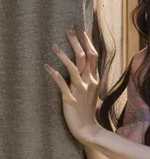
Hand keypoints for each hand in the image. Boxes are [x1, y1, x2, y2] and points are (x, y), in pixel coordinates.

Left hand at [44, 26, 100, 142]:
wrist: (88, 129)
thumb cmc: (88, 111)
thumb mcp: (92, 92)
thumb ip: (89, 79)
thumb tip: (85, 67)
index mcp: (94, 80)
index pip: (94, 56)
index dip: (88, 42)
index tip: (82, 30)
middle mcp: (89, 83)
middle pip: (85, 57)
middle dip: (77, 42)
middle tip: (69, 29)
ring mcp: (80, 91)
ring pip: (74, 68)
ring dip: (64, 56)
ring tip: (55, 46)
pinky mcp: (70, 99)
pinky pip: (62, 84)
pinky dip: (54, 74)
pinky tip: (46, 66)